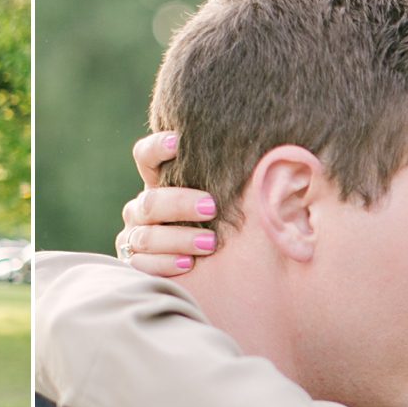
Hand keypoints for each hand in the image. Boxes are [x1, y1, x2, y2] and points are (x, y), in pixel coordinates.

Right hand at [113, 131, 219, 277]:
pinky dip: (165, 263)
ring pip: (146, 236)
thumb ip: (227, 180)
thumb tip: (272, 159)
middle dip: (179, 203)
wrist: (203, 265)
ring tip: (210, 243)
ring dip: (178, 238)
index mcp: (156, 183)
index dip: (156, 147)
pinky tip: (188, 264)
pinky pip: (141, 264)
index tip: (178, 142)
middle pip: (149, 201)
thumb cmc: (217, 222)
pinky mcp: (135, 264)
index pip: (144, 156)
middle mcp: (141, 208)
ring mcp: (134, 236)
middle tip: (211, 207)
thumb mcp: (219, 198)